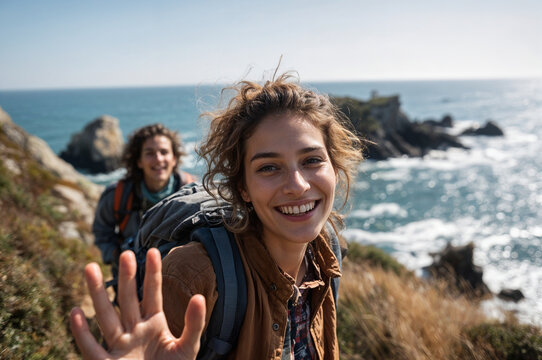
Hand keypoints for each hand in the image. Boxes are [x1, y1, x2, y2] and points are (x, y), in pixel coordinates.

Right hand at [70, 249, 205, 358]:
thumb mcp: (188, 347)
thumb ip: (193, 324)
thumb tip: (199, 297)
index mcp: (154, 325)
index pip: (153, 295)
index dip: (153, 274)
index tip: (154, 251)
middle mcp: (135, 332)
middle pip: (128, 301)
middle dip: (126, 278)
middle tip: (124, 253)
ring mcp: (120, 348)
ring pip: (106, 317)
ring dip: (97, 294)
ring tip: (89, 268)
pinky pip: (91, 349)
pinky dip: (82, 333)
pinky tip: (76, 312)